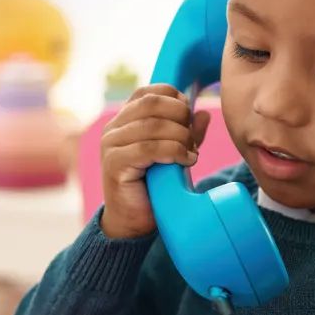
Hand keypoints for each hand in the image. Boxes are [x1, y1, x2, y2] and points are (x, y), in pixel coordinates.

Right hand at [98, 84, 211, 238]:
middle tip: (192, 138)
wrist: (133, 222)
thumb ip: (186, 134)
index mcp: (125, 120)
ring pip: (153, 126)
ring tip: (191, 153)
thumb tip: (203, 114)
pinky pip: (149, 148)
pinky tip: (185, 161)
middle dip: (180, 116)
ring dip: (180, 137)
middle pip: (152, 103)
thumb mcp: (174, 154)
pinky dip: (174, 152)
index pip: (149, 92)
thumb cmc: (153, 187)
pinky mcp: (115, 163)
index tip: (190, 117)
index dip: (175, 98)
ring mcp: (111, 145)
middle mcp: (113, 128)